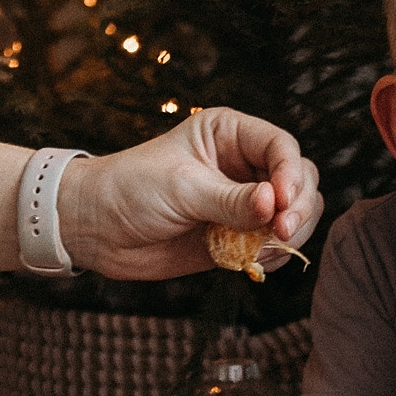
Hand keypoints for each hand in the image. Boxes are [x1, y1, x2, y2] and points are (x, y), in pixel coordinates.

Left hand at [64, 104, 322, 282]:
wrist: (97, 229)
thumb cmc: (132, 189)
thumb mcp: (183, 188)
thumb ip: (232, 199)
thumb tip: (277, 206)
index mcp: (230, 133)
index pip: (281, 146)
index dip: (291, 174)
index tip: (282, 203)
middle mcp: (243, 163)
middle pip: (299, 179)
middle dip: (299, 206)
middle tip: (282, 231)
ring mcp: (243, 201)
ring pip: (294, 213)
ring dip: (292, 233)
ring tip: (267, 249)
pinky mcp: (238, 235)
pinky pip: (274, 244)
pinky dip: (275, 254)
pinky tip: (257, 261)